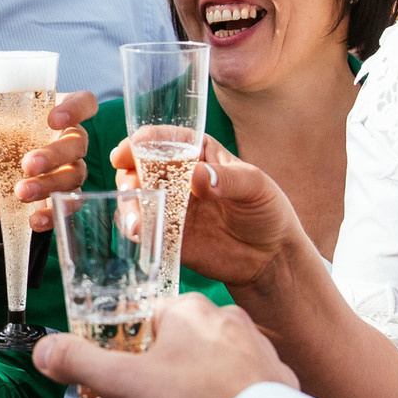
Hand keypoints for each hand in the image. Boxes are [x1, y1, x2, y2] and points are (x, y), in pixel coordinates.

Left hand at [0, 88, 98, 229]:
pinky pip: (70, 206)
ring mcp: (68, 169)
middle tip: (27, 164)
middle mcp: (66, 140)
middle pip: (78, 143)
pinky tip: (34, 220)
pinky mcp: (61, 197)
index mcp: (52, 112)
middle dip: (54, 155)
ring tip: (21, 192)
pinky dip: (53, 214)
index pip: (82, 102)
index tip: (54, 118)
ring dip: (49, 185)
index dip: (76, 108)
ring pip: (75, 175)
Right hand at [33, 295, 298, 397]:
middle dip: (162, 365)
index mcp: (186, 308)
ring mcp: (255, 343)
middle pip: (178, 337)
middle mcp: (224, 315)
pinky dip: (229, 392)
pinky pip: (243, 377)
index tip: (124, 375)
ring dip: (197, 378)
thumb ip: (80, 362)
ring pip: (211, 356)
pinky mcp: (276, 372)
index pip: (145, 318)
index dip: (128, 348)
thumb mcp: (125, 383)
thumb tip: (43, 349)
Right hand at [118, 136, 302, 290]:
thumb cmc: (267, 211)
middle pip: (140, 167)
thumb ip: (228, 179)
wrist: (271, 257)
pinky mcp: (168, 235)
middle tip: (131, 188)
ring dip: (129, 206)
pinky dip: (135, 230)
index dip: (141, 142)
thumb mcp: (255, 186)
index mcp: (198, 153)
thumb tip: (196, 176)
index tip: (126, 152)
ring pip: (136, 198)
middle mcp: (178, 177)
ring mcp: (171, 206)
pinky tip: (140, 234)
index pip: (164, 140)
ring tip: (136, 222)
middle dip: (128, 175)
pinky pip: (143, 229)